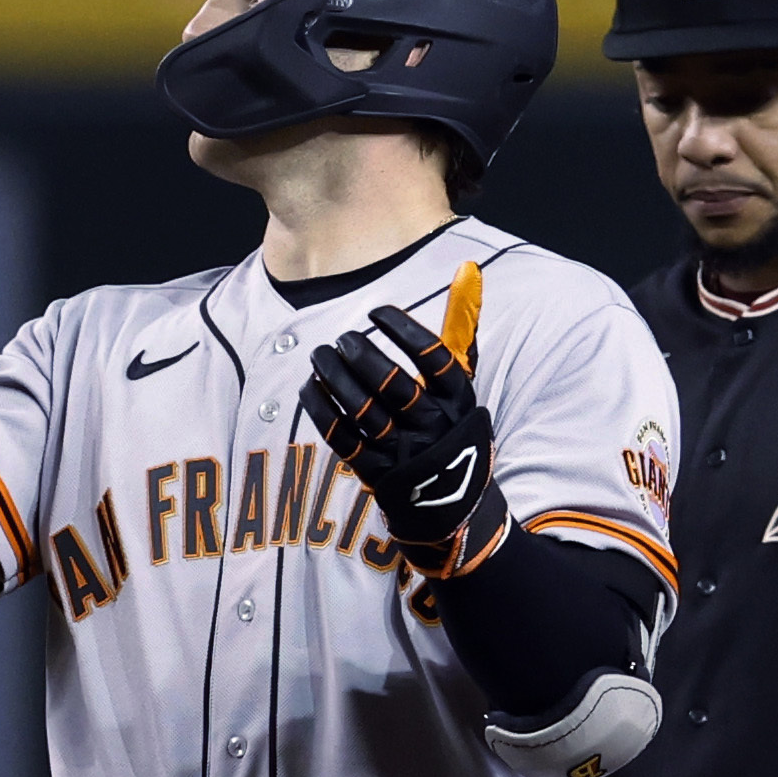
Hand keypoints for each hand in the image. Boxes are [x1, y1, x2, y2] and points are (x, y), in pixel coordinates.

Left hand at [300, 262, 508, 577]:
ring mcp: (404, 453)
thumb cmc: (455, 430)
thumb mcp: (465, 384)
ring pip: (364, 410)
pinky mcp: (377, 474)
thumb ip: (462, 329)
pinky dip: (322, 410)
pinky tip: (310, 387)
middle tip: (345, 337)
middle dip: (363, 356)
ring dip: (336, 379)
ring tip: (321, 355)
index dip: (402, 330)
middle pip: (394, 385)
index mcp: (459, 401)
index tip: (377, 311)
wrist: (454, 508)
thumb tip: (467, 268)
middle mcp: (434, 426)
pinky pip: (343, 438)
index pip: (434, 358)